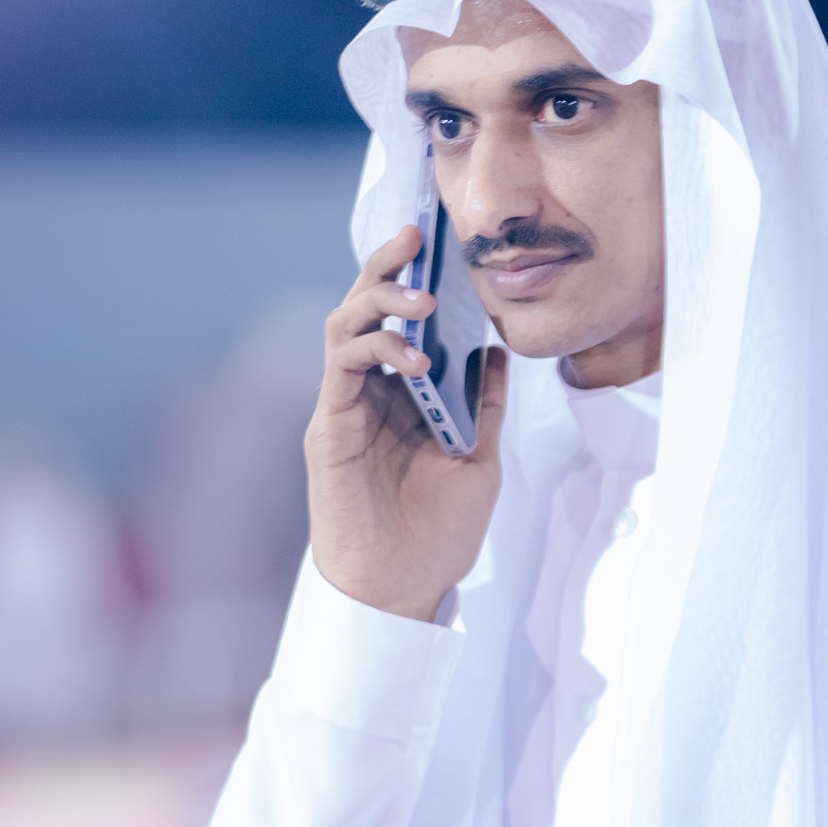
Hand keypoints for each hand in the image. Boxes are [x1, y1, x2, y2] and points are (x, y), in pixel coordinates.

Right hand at [305, 223, 506, 621]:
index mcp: (402, 398)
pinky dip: (374, 347)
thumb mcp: (480, 461)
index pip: (402, 322)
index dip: (414, 279)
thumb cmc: (437, 535)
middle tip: (416, 237)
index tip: (438, 244)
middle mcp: (369, 394)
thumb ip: (485, 406)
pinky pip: (340, 366)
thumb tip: (498, 351)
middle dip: (387, 266)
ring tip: (422, 299)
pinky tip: (411, 355)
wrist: (404, 589)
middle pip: (365, 310)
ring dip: (380, 299)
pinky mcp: (329, 427)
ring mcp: (345, 407)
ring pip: (345, 326)